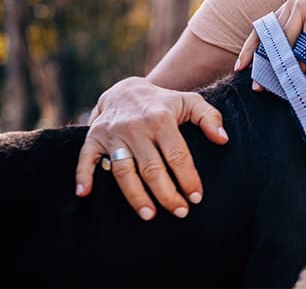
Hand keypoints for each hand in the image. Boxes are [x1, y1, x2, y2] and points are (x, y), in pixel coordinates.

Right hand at [74, 76, 228, 219]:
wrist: (126, 90)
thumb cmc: (164, 103)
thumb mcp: (190, 102)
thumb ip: (210, 118)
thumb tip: (223, 140)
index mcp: (162, 119)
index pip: (177, 155)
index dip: (188, 178)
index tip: (196, 197)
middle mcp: (136, 128)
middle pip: (152, 168)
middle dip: (167, 194)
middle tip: (180, 212)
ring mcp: (113, 133)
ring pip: (124, 171)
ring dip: (135, 195)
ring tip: (149, 215)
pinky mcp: (94, 138)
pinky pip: (86, 158)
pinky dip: (83, 175)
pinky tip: (84, 194)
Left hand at [234, 0, 305, 80]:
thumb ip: (290, 54)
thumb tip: (269, 77)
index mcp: (285, 11)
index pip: (261, 31)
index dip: (250, 50)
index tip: (240, 68)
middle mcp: (291, 5)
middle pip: (269, 36)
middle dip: (263, 62)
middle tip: (258, 85)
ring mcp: (303, 6)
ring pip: (285, 38)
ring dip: (282, 62)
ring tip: (279, 82)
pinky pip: (304, 38)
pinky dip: (302, 56)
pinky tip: (301, 71)